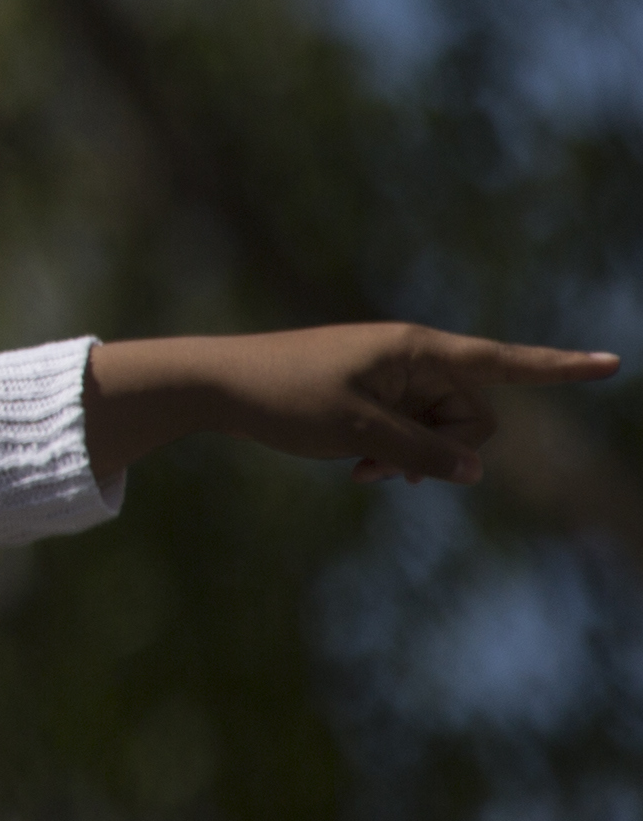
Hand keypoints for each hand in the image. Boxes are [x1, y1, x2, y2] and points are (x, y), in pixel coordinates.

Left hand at [81, 326, 618, 484]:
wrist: (217, 384)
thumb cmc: (284, 397)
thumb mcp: (357, 432)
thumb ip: (423, 452)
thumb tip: (475, 470)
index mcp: (417, 350)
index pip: (503, 361)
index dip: (559, 369)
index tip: (612, 364)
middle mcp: (413, 358)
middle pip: (472, 418)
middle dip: (444, 452)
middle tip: (385, 470)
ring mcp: (393, 378)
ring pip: (439, 433)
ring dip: (412, 459)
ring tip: (362, 469)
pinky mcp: (373, 396)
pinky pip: (408, 434)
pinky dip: (391, 455)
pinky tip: (355, 469)